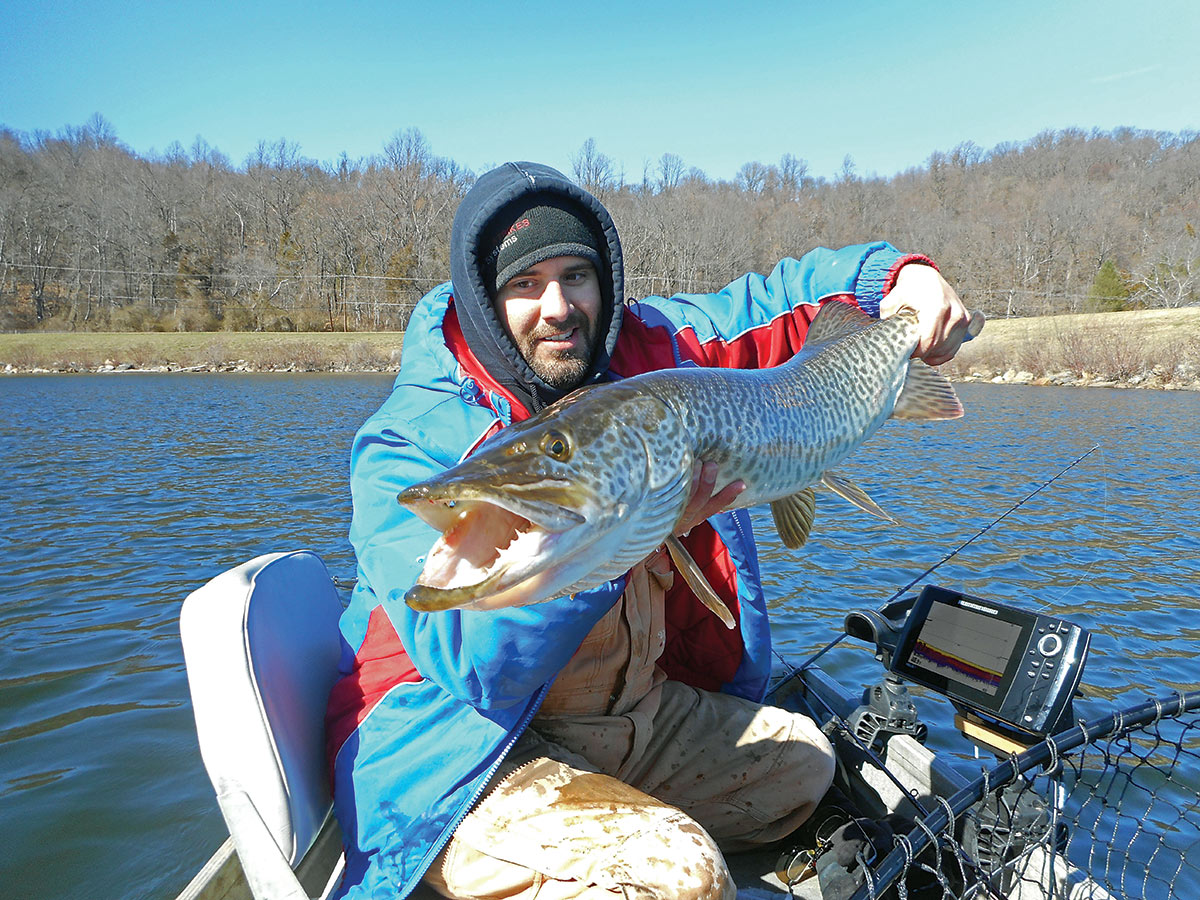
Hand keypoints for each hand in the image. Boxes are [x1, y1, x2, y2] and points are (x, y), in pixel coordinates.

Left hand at [644, 461, 744, 576]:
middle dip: (706, 484)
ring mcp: (667, 515)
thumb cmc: (660, 519)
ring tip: (695, 462)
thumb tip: (706, 469)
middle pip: (698, 503)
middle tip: (711, 465)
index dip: (727, 497)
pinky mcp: (650, 511)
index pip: (713, 508)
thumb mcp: (680, 515)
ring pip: (682, 500)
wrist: (634, 540)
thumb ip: (693, 499)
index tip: (741, 483)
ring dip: (690, 482)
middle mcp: (681, 519)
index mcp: (692, 520)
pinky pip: (660, 498)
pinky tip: (670, 468)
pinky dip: (667, 483)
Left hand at [879, 263, 983, 365]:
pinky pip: (954, 348)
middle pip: (937, 347)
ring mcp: (962, 318)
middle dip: (922, 353)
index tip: (907, 353)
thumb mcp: (891, 302)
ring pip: (946, 350)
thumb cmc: (908, 290)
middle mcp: (953, 313)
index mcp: (937, 307)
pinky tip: (930, 351)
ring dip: (932, 354)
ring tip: (919, 347)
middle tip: (910, 351)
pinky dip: (941, 353)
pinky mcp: (966, 322)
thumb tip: (886, 339)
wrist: (926, 278)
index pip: (929, 341)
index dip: (916, 352)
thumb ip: (888, 320)